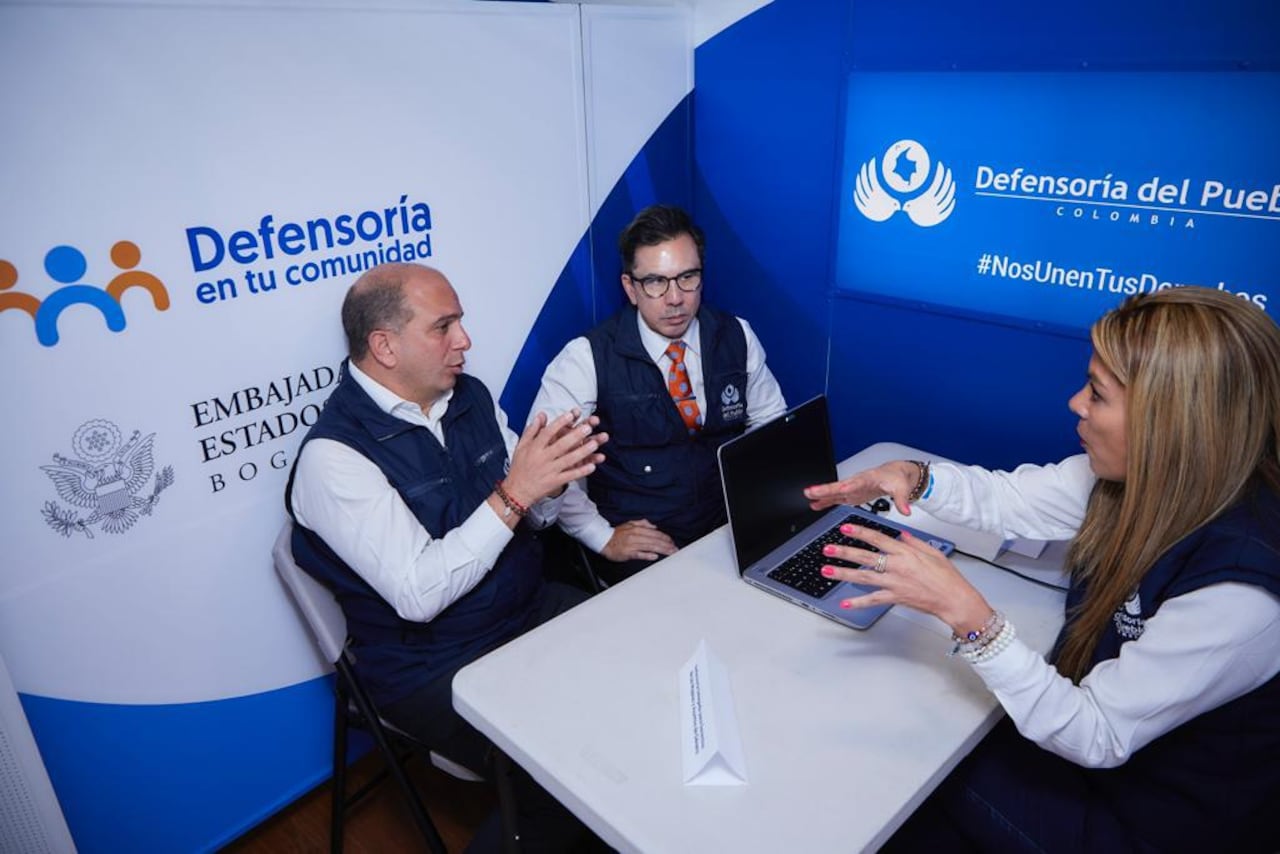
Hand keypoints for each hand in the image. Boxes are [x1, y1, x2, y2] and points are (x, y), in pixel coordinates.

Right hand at [504, 409, 607, 506]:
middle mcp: (542, 458)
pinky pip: (570, 476)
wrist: (516, 491)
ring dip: (582, 452)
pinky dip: (581, 471)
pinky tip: (592, 466)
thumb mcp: (521, 446)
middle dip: (575, 435)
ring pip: (568, 459)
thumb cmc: (519, 468)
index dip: (560, 423)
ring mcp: (549, 471)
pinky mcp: (555, 482)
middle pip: (561, 445)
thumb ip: (532, 430)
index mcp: (534, 448)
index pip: (548, 432)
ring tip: (594, 444)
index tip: (571, 415)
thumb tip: (542, 414)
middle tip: (588, 427)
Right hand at [600, 519, 677, 562]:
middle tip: (675, 549)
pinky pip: (640, 554)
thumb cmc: (617, 534)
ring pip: (650, 547)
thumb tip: (654, 526)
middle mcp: (636, 536)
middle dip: (667, 545)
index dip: (665, 537)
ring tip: (670, 553)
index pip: (655, 533)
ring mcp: (632, 545)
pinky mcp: (628, 553)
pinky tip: (655, 556)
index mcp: (637, 529)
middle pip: (655, 540)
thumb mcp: (630, 524)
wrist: (603, 541)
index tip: (672, 542)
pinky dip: (648, 555)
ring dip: (662, 550)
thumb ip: (642, 523)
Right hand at [804, 460, 921, 515]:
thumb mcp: (902, 488)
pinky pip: (836, 497)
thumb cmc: (896, 478)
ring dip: (821, 494)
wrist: (895, 474)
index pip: (856, 482)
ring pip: (834, 491)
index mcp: (869, 479)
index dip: (848, 486)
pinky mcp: (851, 494)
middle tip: (810, 490)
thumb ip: (902, 500)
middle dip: (825, 488)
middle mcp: (857, 482)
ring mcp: (852, 489)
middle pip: (839, 485)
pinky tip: (815, 505)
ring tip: (807, 497)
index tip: (839, 489)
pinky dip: (825, 501)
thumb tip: (906, 511)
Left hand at [818, 524, 990, 635]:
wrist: (954, 599)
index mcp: (905, 553)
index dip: (860, 532)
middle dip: (843, 552)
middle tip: (828, 548)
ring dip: (843, 573)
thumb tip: (901, 534)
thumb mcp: (933, 552)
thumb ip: (914, 542)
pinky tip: (844, 603)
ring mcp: (894, 583)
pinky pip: (873, 600)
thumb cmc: (947, 578)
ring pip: (863, 577)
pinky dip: (858, 603)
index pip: (877, 538)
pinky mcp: (895, 597)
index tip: (846, 528)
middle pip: (865, 557)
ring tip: (826, 570)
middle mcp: (897, 566)